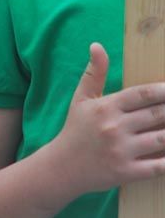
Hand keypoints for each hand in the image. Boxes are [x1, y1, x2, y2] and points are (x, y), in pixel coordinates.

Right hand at [53, 43, 164, 195]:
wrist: (62, 167)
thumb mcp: (81, 99)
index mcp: (107, 107)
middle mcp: (115, 127)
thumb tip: (97, 45)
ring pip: (162, 139)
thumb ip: (95, 73)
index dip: (164, 90)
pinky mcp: (126, 172)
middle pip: (157, 115)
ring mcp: (122, 151)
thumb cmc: (75, 130)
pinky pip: (158, 166)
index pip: (143, 94)